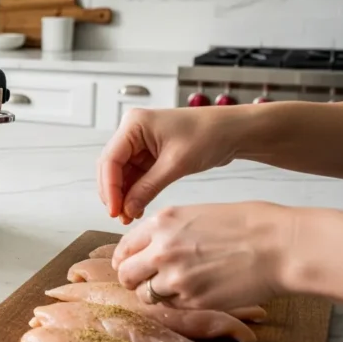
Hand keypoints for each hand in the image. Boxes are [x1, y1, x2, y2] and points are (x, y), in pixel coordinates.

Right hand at [97, 107, 242, 222]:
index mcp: (134, 124)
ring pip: (120, 174)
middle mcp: (132, 132)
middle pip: (111, 167)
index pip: (110, 160)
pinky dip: (134, 192)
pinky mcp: (148, 154)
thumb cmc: (209, 135)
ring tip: (129, 216)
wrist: (233, 131)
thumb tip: (126, 209)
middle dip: (114, 193)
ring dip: (124, 195)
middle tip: (120, 217)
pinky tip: (136, 207)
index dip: (109, 188)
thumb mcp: (176, 164)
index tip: (114, 210)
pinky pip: (134, 176)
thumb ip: (147, 188)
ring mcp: (139, 143)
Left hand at [111, 202, 294, 310]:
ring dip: (156, 294)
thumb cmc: (248, 225)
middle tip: (145, 281)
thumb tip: (149, 247)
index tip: (130, 265)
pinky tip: (198, 291)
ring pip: (146, 295)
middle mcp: (162, 250)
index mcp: (162, 223)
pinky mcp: (193, 302)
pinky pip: (172, 307)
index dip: (125, 259)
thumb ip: (168, 231)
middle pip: (126, 274)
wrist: (281, 246)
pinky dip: (179, 303)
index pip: (124, 247)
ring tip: (177, 287)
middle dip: (133, 279)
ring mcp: (176, 278)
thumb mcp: (197, 214)